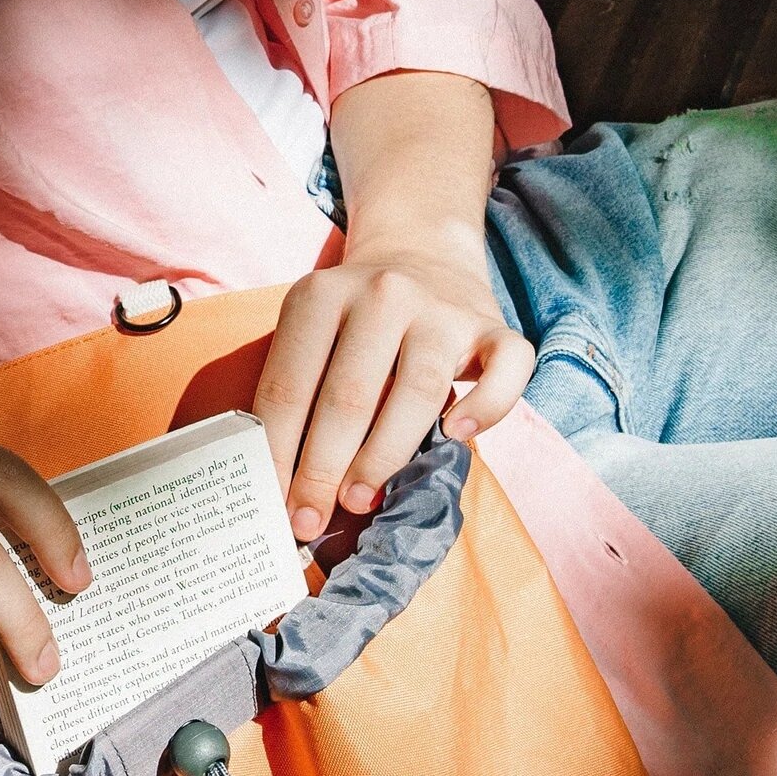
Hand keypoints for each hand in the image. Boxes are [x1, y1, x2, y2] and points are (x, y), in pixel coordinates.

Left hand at [253, 244, 532, 539]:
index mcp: (320, 296)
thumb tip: (279, 484)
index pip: (289, 387)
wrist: (422, 255)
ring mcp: (442, 310)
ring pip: (417, 391)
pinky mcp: (494, 327)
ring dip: (384, 456)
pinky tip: (455, 436)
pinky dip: (484, 407)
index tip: (272, 504)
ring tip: (359, 500)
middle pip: (348, 396)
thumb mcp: (311, 332)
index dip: (276, 452)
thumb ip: (296, 390)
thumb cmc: (353, 321)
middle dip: (322, 469)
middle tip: (309, 520)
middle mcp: (382, 295)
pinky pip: (504, 370)